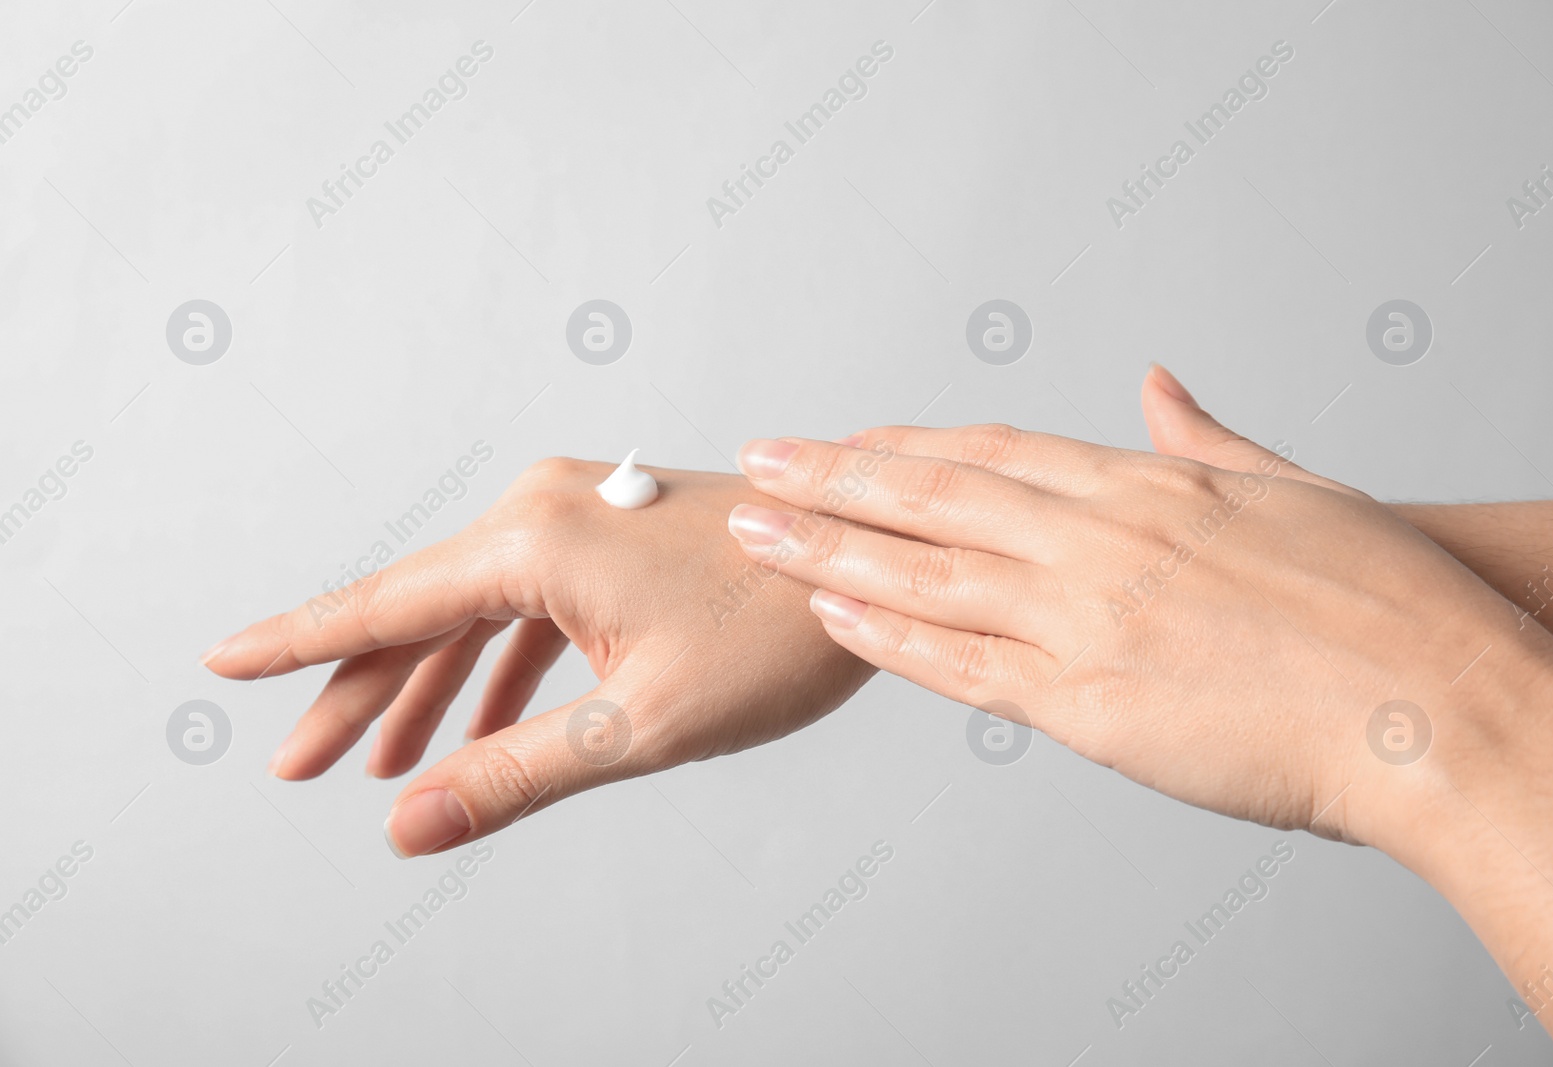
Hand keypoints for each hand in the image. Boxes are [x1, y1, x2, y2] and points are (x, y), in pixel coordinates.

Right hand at [203, 459, 873, 856]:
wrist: (870, 559)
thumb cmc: (773, 632)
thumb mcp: (639, 724)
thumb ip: (515, 775)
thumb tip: (410, 827)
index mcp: (536, 539)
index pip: (387, 604)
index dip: (301, 643)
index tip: (224, 661)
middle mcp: (545, 507)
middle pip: (422, 610)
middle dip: (361, 692)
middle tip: (301, 766)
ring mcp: (582, 513)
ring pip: (475, 608)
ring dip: (430, 684)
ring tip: (387, 764)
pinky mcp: (614, 532)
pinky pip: (529, 604)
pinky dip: (498, 665)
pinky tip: (481, 725)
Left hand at [725, 387, 1552, 853]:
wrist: (1435, 705)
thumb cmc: (1384, 601)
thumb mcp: (1294, 488)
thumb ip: (1205, 436)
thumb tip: (1156, 381)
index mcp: (1147, 487)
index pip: (992, 452)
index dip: (906, 444)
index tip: (845, 440)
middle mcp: (1100, 541)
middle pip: (933, 497)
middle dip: (832, 479)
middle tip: (756, 464)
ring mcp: (1087, 621)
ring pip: (926, 575)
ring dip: (829, 550)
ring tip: (755, 533)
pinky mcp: (1089, 707)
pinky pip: (964, 666)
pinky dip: (890, 640)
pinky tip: (833, 618)